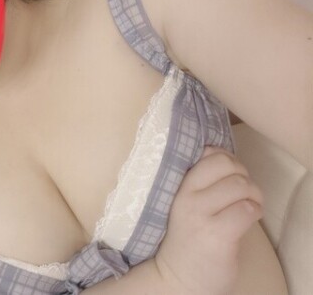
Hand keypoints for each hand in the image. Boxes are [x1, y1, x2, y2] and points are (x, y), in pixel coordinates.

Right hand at [154, 146, 263, 294]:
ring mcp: (201, 216)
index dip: (228, 160)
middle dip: (244, 175)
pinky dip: (254, 212)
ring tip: (248, 207)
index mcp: (179, 186)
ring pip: (241, 185)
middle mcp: (187, 197)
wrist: (178, 278)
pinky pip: (247, 209)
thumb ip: (201, 180)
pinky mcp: (218, 235)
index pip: (209, 154)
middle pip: (227, 165)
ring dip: (253, 195)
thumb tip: (225, 156)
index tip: (230, 175)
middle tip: (243, 192)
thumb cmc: (188, 239)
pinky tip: (248, 220)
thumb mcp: (186, 203)